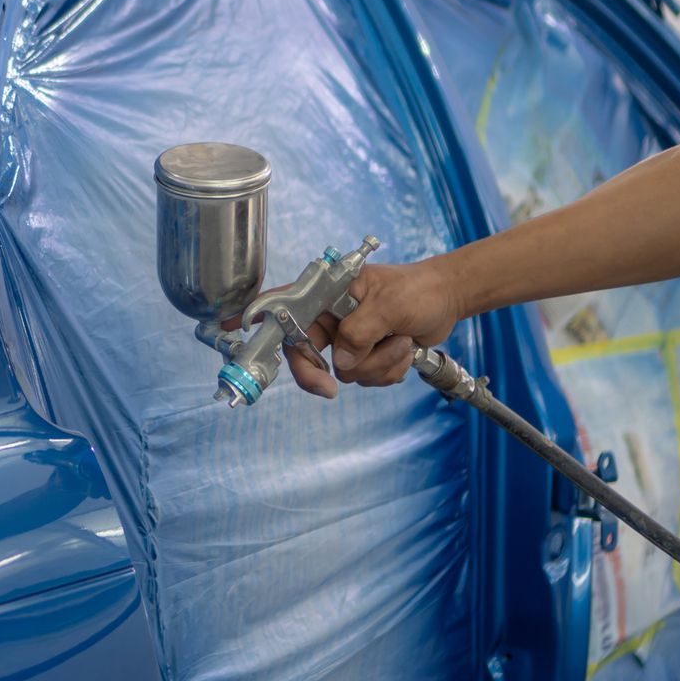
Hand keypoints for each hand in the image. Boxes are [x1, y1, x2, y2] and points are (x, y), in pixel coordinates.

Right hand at [225, 258, 465, 399]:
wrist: (447, 300)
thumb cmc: (417, 290)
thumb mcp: (389, 305)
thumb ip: (360, 332)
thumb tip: (341, 362)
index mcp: (329, 294)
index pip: (285, 306)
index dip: (256, 321)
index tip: (232, 331)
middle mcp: (332, 317)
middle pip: (305, 353)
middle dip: (322, 372)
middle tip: (327, 390)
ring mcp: (348, 339)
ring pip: (343, 372)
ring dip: (376, 364)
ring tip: (399, 340)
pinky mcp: (366, 356)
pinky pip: (365, 379)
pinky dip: (387, 370)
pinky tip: (403, 349)